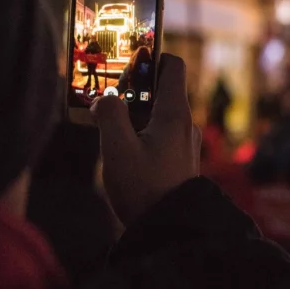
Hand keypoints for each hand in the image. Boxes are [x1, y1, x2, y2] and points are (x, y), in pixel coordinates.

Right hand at [92, 54, 200, 224]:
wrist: (170, 231)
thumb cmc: (145, 188)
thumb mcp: (118, 148)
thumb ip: (109, 115)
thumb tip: (104, 99)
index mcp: (175, 113)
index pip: (173, 66)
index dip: (151, 57)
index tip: (126, 61)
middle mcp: (185, 124)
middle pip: (161, 90)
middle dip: (133, 88)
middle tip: (106, 94)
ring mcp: (184, 144)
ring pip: (158, 114)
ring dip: (133, 113)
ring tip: (106, 122)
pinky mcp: (179, 162)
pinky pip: (160, 135)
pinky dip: (140, 132)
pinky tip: (119, 147)